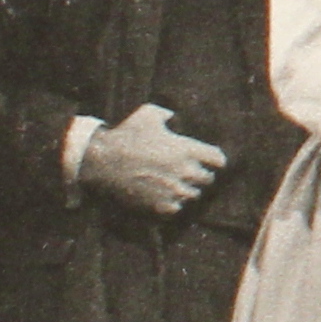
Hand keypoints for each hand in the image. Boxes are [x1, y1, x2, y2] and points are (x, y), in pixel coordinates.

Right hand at [81, 101, 226, 219]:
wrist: (102, 161)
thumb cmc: (125, 135)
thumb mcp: (148, 114)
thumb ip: (167, 115)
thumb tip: (173, 117)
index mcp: (187, 149)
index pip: (218, 159)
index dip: (213, 159)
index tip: (208, 159)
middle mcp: (185, 171)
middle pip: (208, 179)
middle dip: (200, 174)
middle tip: (187, 171)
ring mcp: (174, 191)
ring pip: (193, 194)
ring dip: (186, 189)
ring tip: (173, 183)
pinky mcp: (161, 206)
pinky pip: (177, 207)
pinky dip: (172, 202)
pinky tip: (162, 195)